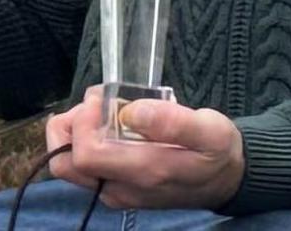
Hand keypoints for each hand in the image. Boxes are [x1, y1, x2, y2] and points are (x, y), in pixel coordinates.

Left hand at [46, 86, 244, 210]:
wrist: (226, 180)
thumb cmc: (217, 151)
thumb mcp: (210, 130)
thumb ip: (173, 122)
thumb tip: (132, 112)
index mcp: (143, 173)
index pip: (84, 155)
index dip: (83, 123)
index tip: (103, 100)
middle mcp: (121, 189)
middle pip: (65, 163)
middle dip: (71, 125)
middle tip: (99, 102)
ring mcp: (115, 191)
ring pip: (68, 164)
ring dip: (75, 131)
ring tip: (103, 109)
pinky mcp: (113, 187)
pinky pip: (82, 165)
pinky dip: (85, 140)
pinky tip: (109, 123)